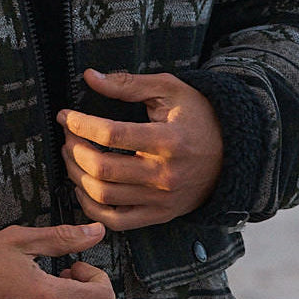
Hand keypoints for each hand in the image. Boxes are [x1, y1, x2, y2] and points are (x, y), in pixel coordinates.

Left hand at [56, 68, 223, 231]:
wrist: (231, 152)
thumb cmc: (198, 116)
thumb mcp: (169, 90)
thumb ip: (128, 84)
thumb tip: (90, 77)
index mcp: (169, 141)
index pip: (112, 135)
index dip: (81, 124)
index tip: (66, 115)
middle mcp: (165, 175)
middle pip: (102, 169)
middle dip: (74, 149)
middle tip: (67, 134)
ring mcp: (161, 200)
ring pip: (103, 196)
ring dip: (76, 175)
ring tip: (71, 154)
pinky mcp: (159, 215)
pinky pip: (115, 221)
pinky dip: (91, 207)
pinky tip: (82, 186)